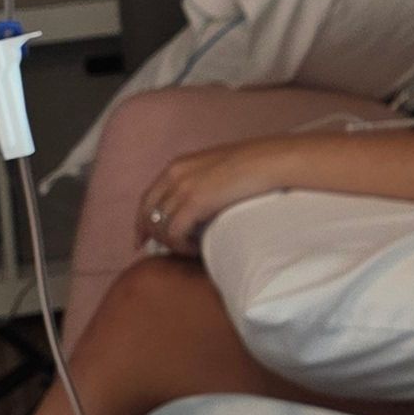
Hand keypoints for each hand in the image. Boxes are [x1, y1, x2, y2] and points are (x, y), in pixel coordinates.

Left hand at [137, 142, 283, 255]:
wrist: (271, 161)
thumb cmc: (255, 167)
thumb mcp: (217, 170)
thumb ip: (201, 184)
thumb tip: (198, 209)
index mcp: (178, 166)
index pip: (147, 198)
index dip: (141, 221)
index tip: (142, 240)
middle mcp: (174, 175)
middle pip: (146, 213)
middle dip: (150, 237)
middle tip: (158, 254)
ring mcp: (182, 188)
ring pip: (159, 226)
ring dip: (172, 243)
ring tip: (191, 249)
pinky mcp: (194, 202)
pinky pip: (174, 233)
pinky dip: (182, 246)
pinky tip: (197, 248)